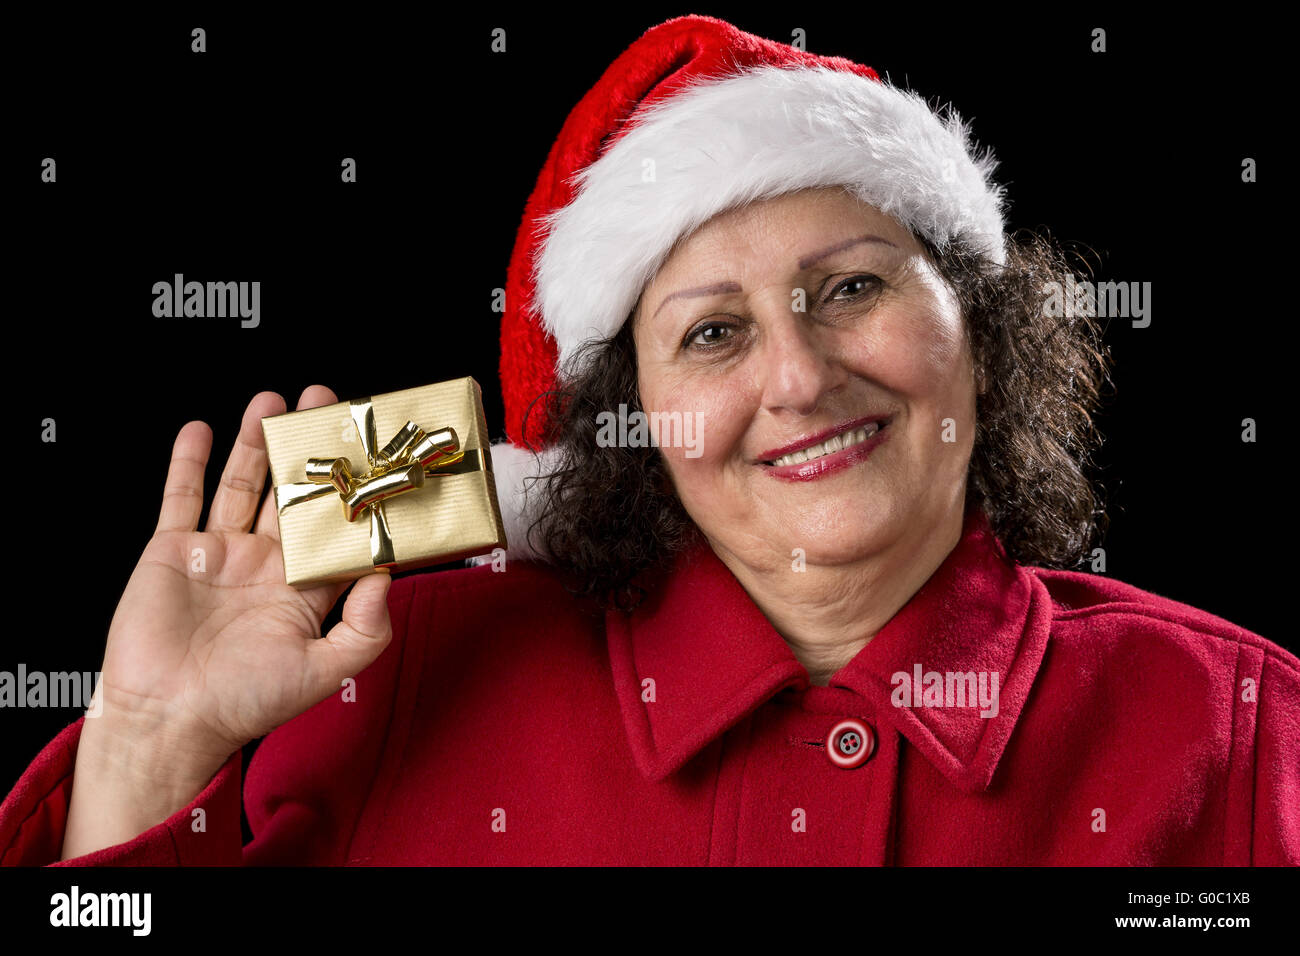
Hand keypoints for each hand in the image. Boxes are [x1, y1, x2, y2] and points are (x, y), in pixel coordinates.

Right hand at [91, 385, 393, 771]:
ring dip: (256, 441)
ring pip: (242, 484)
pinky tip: (202, 428)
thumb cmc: (244, 705)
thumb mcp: (324, 672)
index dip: (354, 493)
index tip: (373, 454)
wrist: (167, 720)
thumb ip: (366, 629)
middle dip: (308, 448)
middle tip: (326, 404)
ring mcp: (219, 553)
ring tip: (274, 402)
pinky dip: (188, 462)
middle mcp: (264, 564)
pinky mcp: (173, 550)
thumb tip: (388, 575)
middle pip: (291, 493)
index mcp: (303, 589)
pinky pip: (181, 497)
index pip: (335, 528)